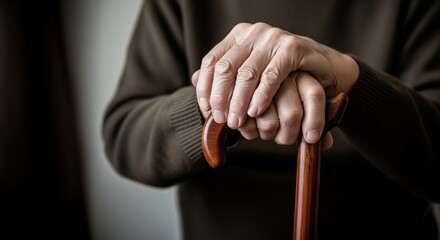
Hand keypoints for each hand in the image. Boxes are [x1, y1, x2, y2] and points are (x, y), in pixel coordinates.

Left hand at [193, 22, 357, 142]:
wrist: (323, 66)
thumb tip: (194, 81)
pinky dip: (261, 96)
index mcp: (239, 36)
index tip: (206, 109)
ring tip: (238, 122)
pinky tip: (256, 112)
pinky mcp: (292, 48)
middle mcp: (253, 33)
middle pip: (226, 68)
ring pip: (247, 74)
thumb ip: (226, 74)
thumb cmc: (283, 72)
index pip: (212, 62)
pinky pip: (271, 76)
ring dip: (239, 102)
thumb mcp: (251, 70)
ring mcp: (273, 38)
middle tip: (222, 120)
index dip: (205, 88)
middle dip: (220, 98)